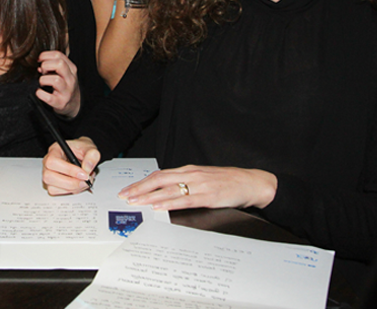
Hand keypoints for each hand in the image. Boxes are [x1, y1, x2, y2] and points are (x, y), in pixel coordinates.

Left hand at [36, 50, 80, 118]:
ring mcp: (67, 91)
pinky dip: (41, 94)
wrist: (73, 104)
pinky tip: (39, 92)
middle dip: (46, 65)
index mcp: (71, 69)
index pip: (58, 55)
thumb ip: (54, 65)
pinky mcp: (61, 103)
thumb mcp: (64, 73)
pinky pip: (49, 97)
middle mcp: (71, 79)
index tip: (39, 60)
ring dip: (43, 80)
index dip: (45, 55)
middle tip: (43, 71)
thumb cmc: (65, 85)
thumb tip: (39, 63)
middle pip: (60, 64)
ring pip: (56, 80)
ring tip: (42, 83)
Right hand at [42, 137, 99, 195]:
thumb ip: (92, 156)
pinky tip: (79, 184)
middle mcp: (48, 163)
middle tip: (86, 181)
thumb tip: (86, 169)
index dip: (68, 170)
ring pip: (52, 188)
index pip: (53, 161)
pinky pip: (57, 193)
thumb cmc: (82, 150)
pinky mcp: (52, 185)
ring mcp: (49, 175)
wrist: (83, 155)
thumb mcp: (90, 148)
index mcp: (54, 150)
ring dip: (72, 188)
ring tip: (85, 181)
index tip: (83, 174)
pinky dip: (71, 191)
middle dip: (71, 183)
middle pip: (49, 177)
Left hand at [117, 165, 277, 210]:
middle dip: (139, 188)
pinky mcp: (208, 196)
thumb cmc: (229, 181)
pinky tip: (159, 206)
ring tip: (135, 202)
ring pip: (168, 190)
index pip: (160, 175)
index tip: (129, 189)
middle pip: (159, 180)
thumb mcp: (204, 178)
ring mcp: (199, 185)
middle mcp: (191, 175)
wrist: (252, 182)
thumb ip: (186, 183)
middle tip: (125, 196)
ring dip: (149, 196)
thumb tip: (167, 191)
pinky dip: (169, 203)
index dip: (142, 182)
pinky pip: (185, 200)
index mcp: (189, 170)